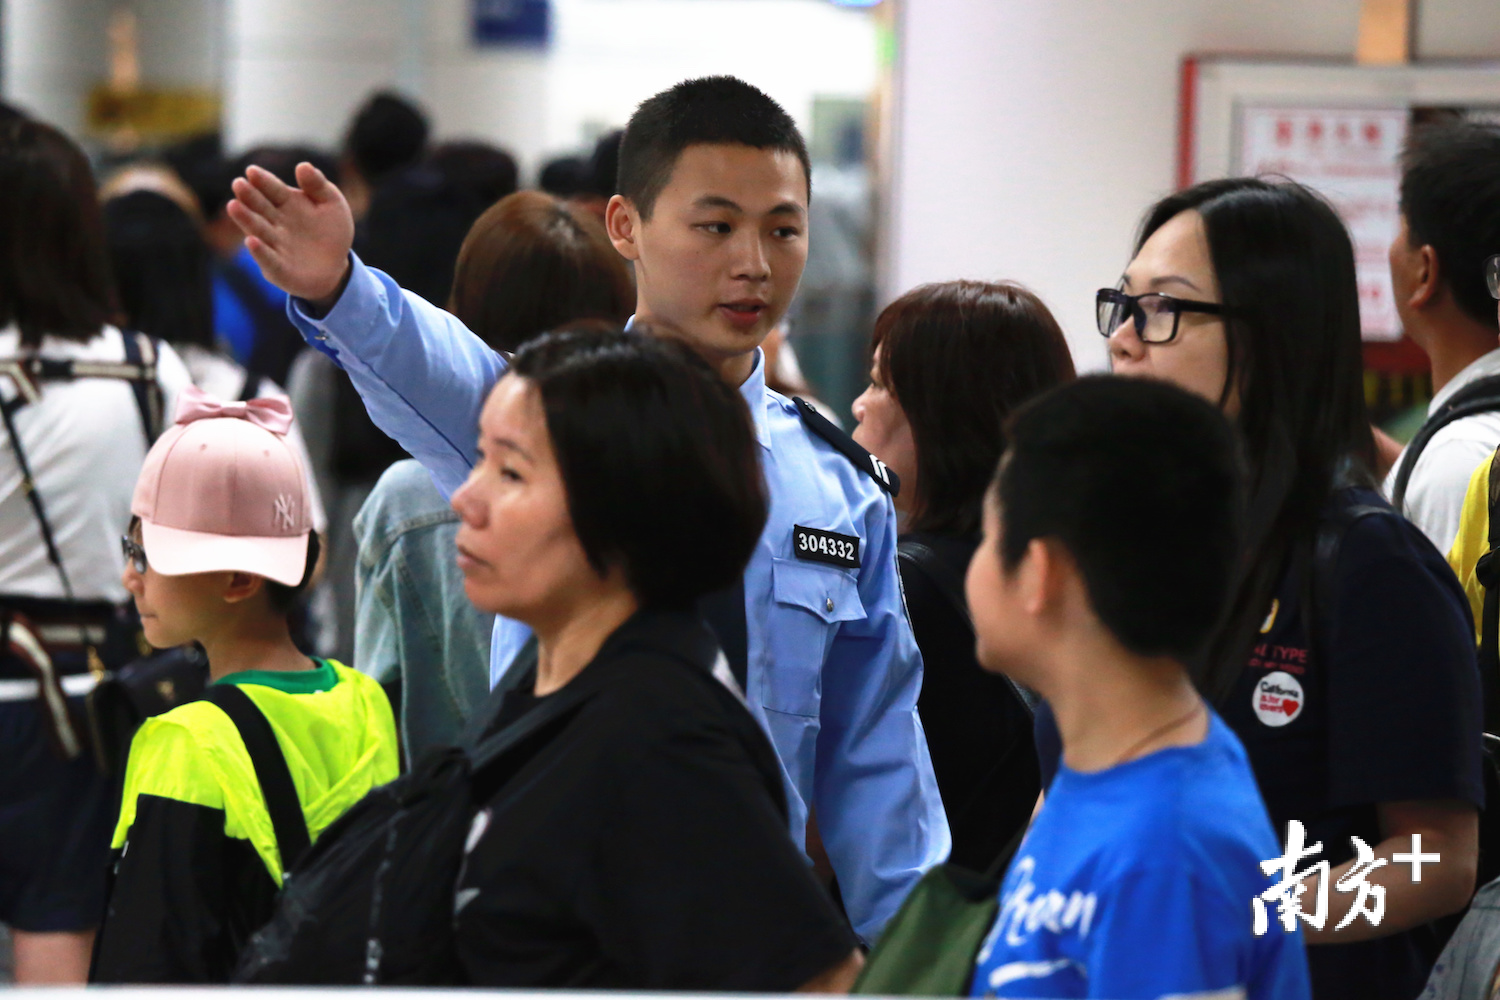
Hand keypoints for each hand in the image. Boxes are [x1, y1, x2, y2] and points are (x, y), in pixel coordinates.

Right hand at [227, 162, 353, 311]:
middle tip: (238, 184)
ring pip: (258, 230)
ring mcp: (274, 245)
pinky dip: (260, 252)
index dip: (263, 181)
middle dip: (249, 196)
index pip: (273, 189)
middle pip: (260, 207)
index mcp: (287, 202)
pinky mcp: (277, 268)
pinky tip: (252, 241)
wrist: (335, 266)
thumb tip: (303, 166)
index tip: (252, 171)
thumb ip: (318, 185)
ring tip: (233, 206)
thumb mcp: (332, 204)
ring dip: (246, 219)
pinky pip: (269, 259)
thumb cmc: (331, 231)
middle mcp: (275, 222)